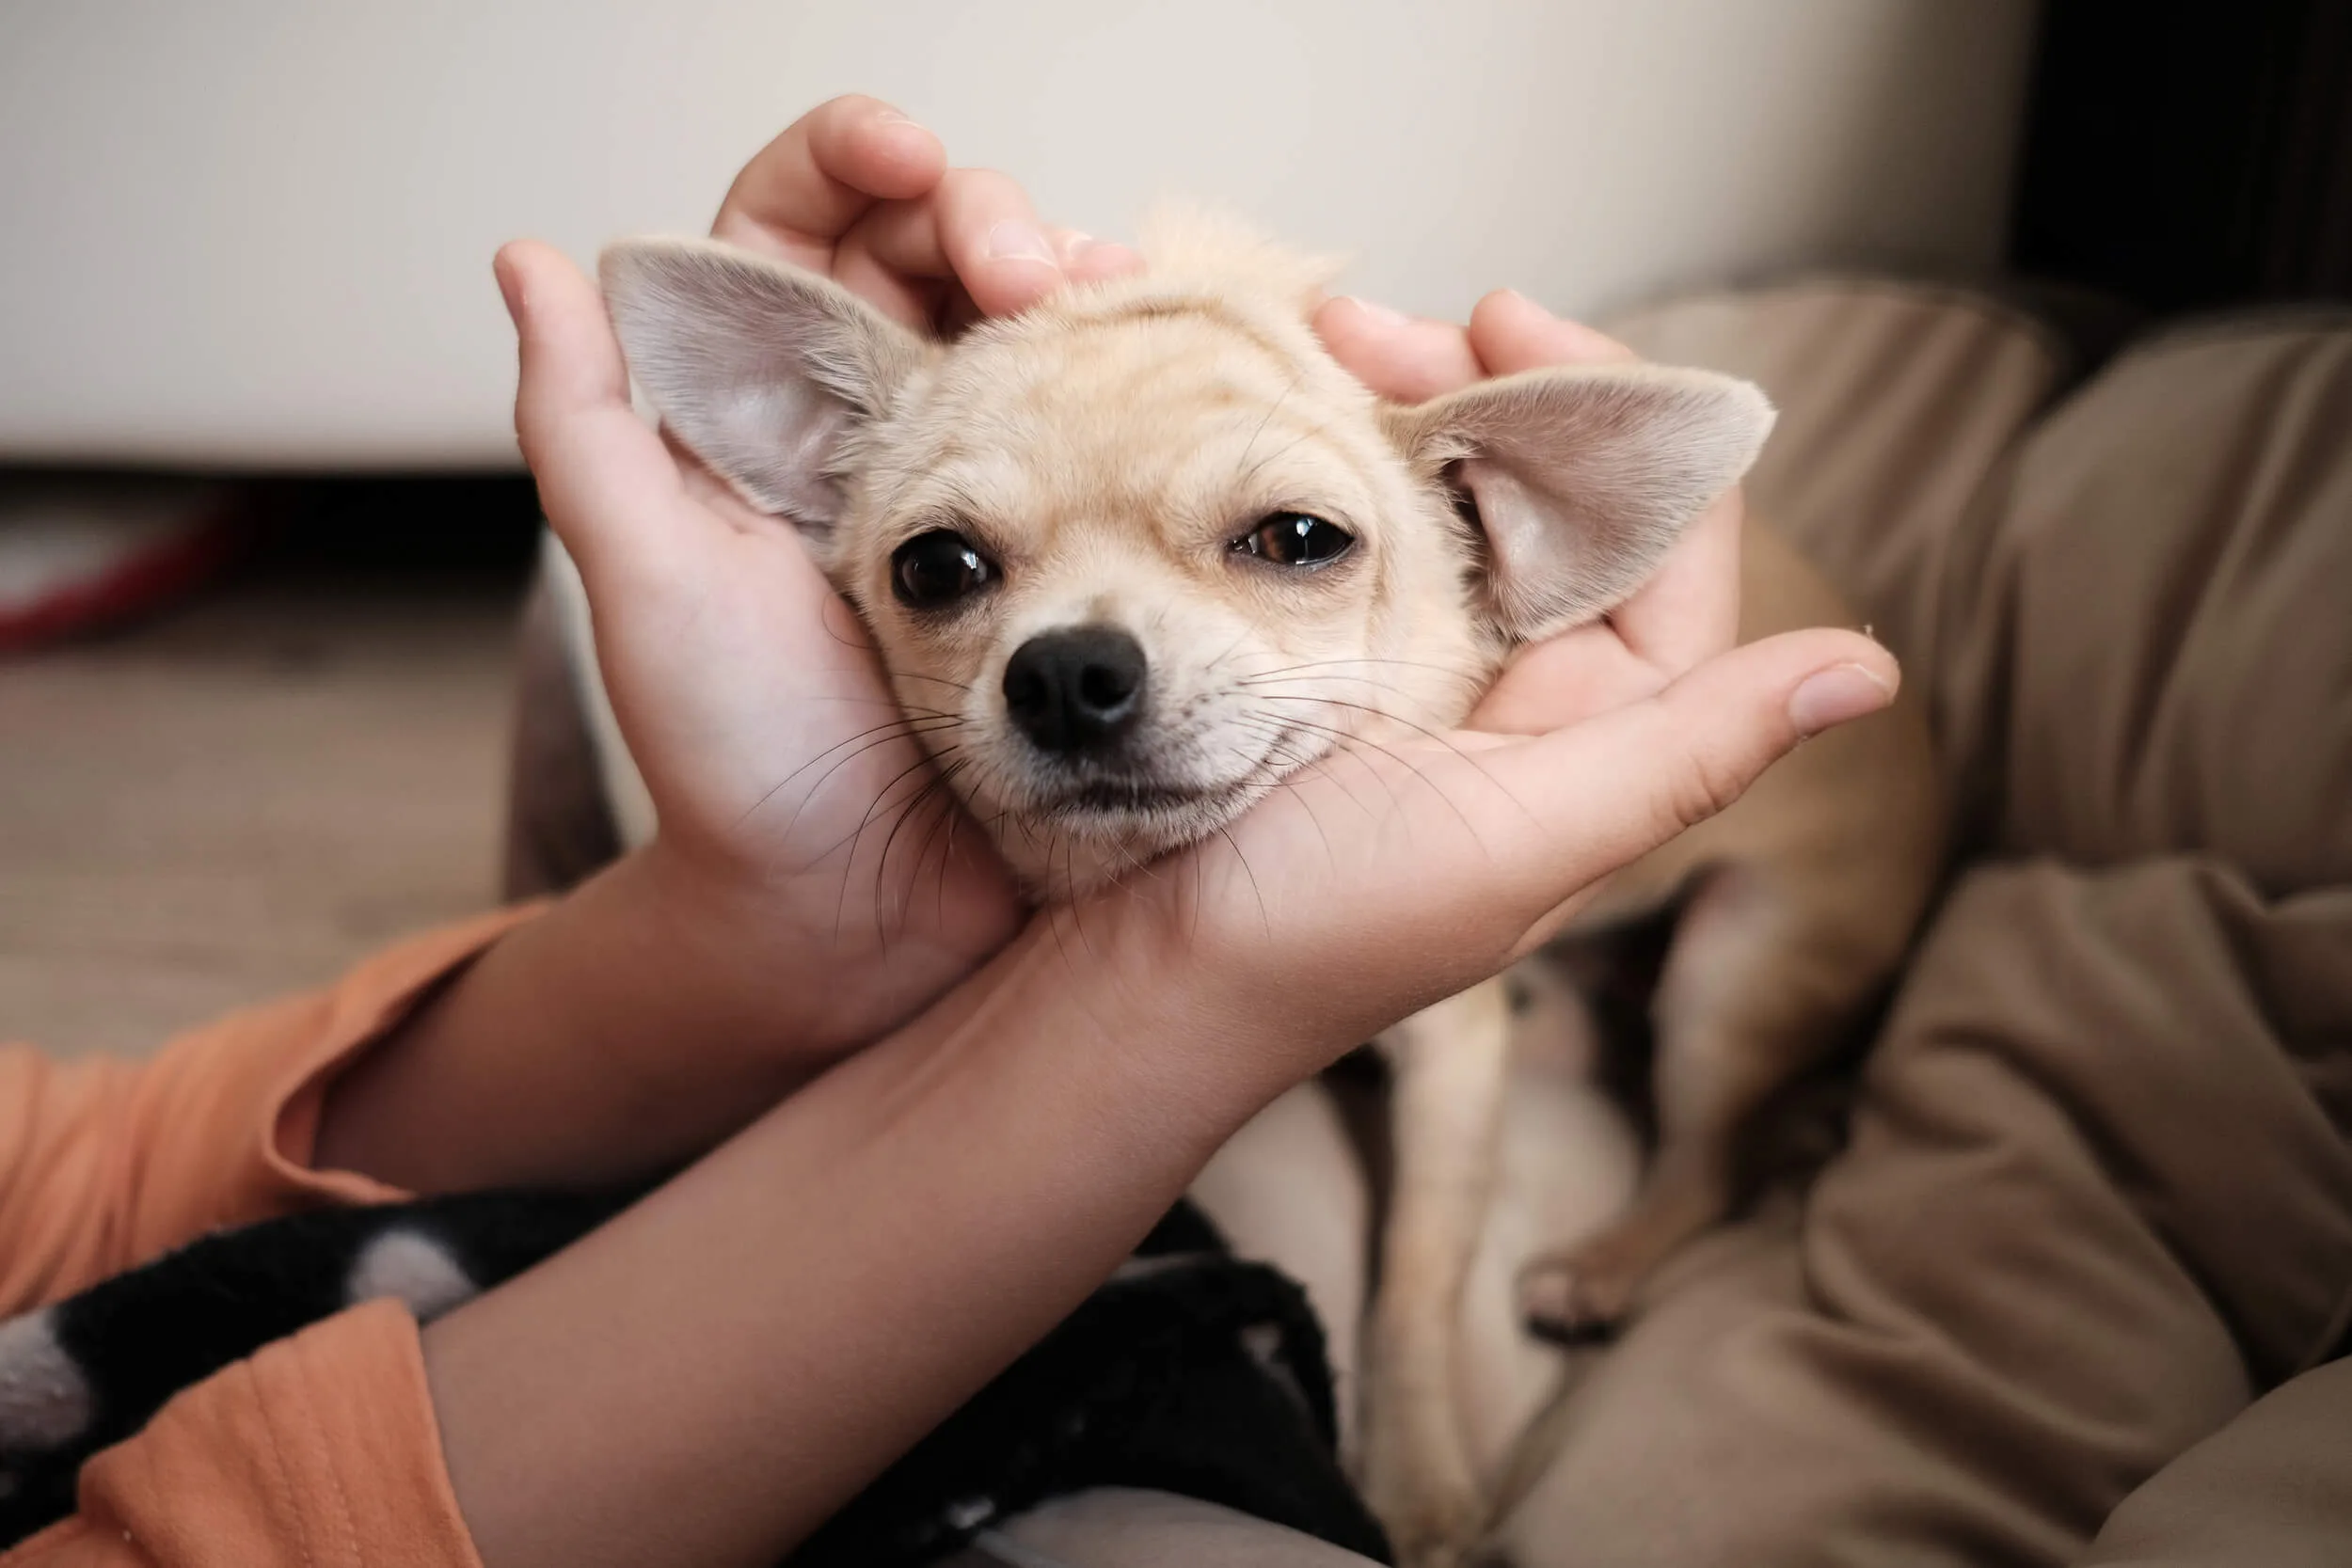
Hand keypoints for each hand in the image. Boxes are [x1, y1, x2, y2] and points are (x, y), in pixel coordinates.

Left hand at [503, 98, 1141, 1051]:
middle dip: (994, 214)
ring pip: (1049, 327)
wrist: (856, 914)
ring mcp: (1000, 492)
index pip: (808, 231)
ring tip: (1118, 300)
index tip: (907, 159)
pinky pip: (1129, 434)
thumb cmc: (735, 761)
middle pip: (946, 254)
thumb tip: (534, 258)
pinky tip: (1187, 371)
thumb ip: (585, 424)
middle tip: (1029, 263)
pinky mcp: (1086, 553)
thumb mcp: (647, 583)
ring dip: (1090, 283)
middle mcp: (885, 432)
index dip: (855, 165)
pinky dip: (1159, 380)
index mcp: (773, 414)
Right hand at [1053, 288, 1886, 1099]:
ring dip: (1385, 402)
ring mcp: (1393, 657)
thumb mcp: (1519, 841)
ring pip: (1434, 491)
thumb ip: (1687, 751)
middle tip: (1372, 328)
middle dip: (1476, 383)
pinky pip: (1330, 525)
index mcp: (1587, 722)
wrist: (1126, 984)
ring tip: (1305, 343)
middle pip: (1540, 488)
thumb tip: (1870, 672)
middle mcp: (1505, 680)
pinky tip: (1256, 409)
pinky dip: (1306, 458)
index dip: (1616, 410)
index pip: (1661, 535)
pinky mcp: (1288, 650)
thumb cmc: (1319, 935)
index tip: (1510, 317)